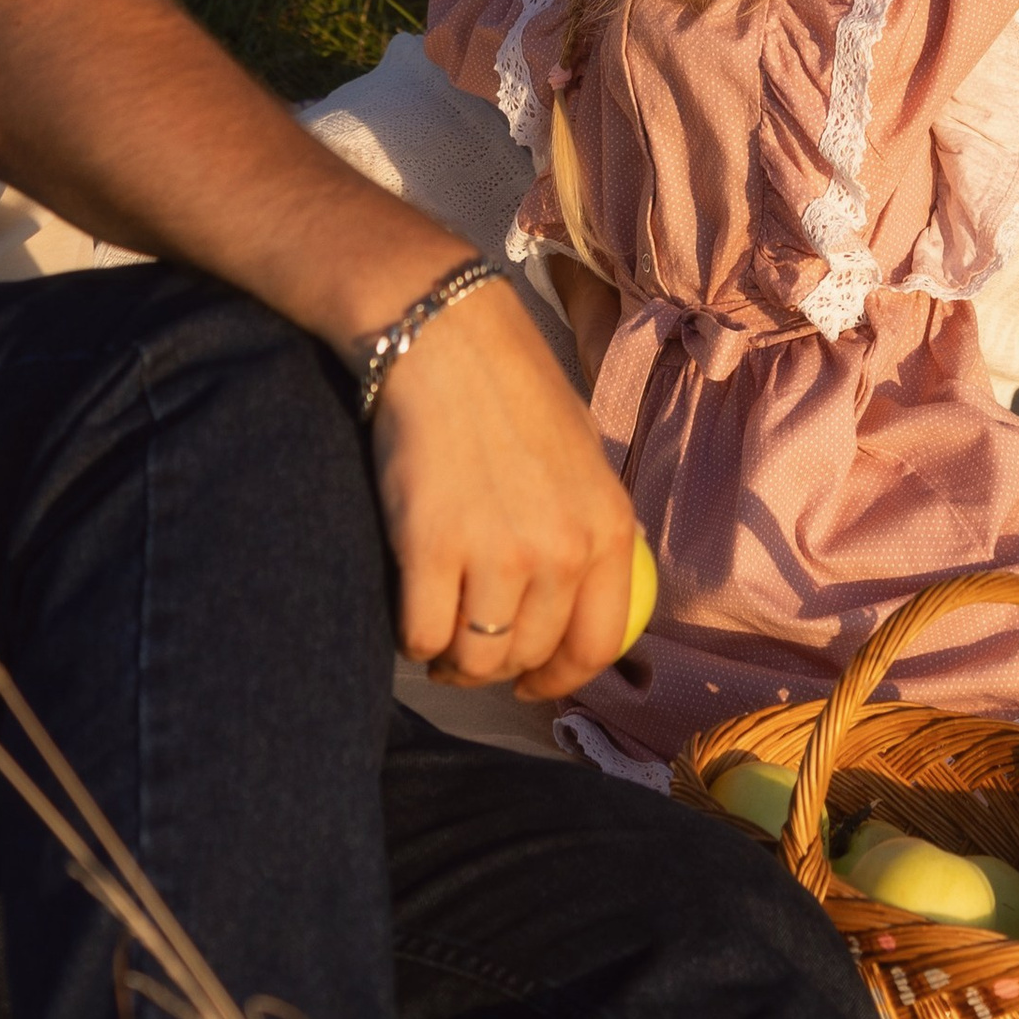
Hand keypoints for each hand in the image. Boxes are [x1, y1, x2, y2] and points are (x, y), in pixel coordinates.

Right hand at [369, 276, 641, 697]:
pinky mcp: (431, 549)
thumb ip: (588, 525)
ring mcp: (497, 553)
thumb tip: (588, 593)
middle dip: (495, 664)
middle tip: (467, 644)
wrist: (444, 337)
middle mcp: (563, 549)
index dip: (559, 678)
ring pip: (474, 657)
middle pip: (527, 655)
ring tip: (437, 630)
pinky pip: (420, 635)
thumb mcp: (582, 453)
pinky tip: (408, 607)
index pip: (598, 644)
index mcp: (609, 525)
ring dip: (450, 656)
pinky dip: (410, 636)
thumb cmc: (510, 386)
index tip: (529, 681)